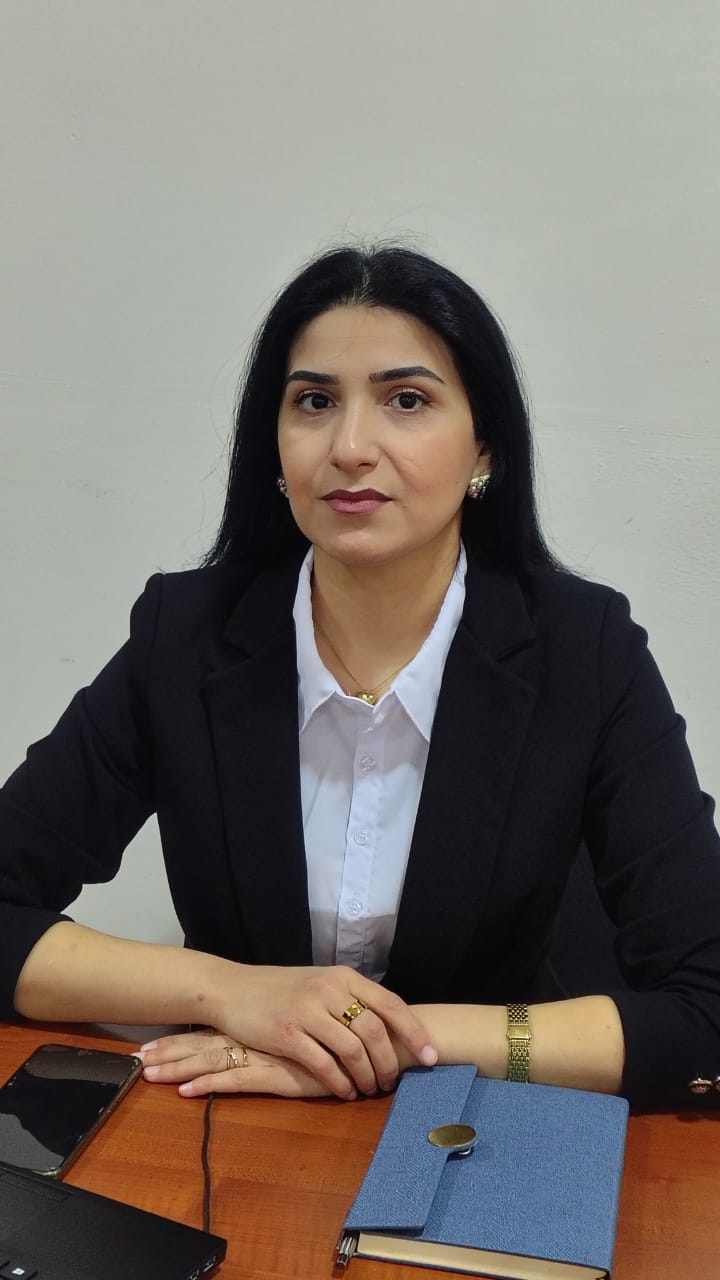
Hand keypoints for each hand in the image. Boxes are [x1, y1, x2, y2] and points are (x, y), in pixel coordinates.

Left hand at [138, 1030, 332, 1098]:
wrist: (375, 1039)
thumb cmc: (344, 1038)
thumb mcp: (308, 1036)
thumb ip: (286, 1038)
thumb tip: (262, 1042)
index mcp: (263, 1027)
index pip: (214, 1030)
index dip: (182, 1037)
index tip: (152, 1042)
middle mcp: (260, 1036)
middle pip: (206, 1042)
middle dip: (170, 1051)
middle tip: (137, 1057)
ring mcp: (268, 1054)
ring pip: (214, 1058)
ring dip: (179, 1066)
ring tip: (148, 1072)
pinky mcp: (280, 1073)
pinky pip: (238, 1080)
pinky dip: (210, 1085)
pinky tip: (187, 1092)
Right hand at [208, 963, 436, 1097]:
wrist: (231, 989)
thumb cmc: (280, 990)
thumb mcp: (320, 984)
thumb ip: (349, 1000)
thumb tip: (387, 1029)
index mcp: (343, 976)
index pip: (391, 1004)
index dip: (414, 1032)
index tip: (431, 1057)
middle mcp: (329, 990)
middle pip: (375, 1031)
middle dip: (389, 1062)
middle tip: (392, 1082)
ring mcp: (307, 1010)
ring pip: (353, 1050)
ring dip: (366, 1076)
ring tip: (369, 1090)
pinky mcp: (286, 1033)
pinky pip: (324, 1064)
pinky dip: (339, 1083)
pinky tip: (344, 1093)